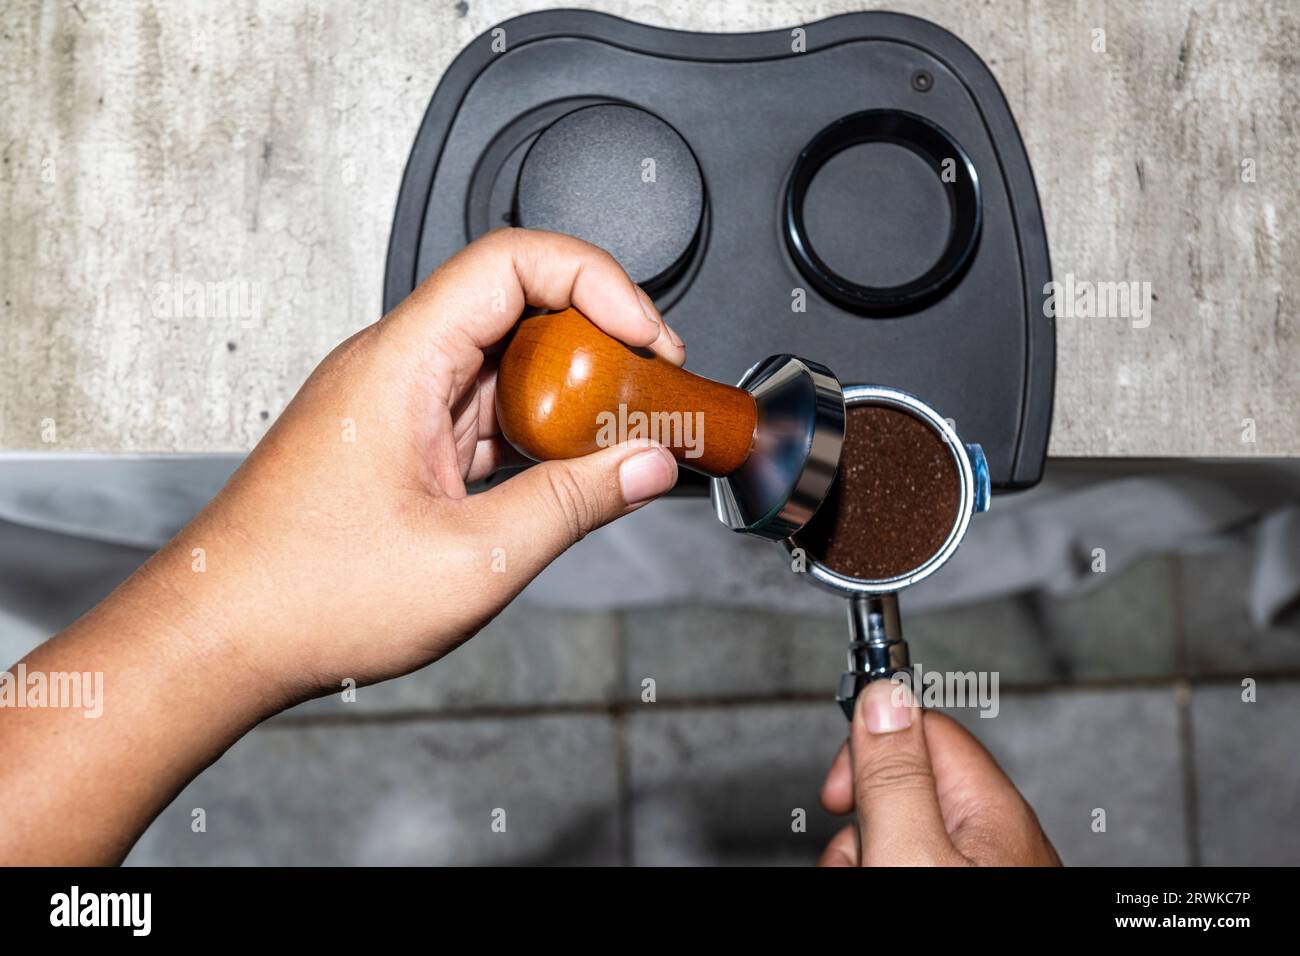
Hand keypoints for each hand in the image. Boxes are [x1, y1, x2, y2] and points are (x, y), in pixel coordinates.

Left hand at [175, 227, 684, 703]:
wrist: (218, 639)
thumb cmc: (305, 595)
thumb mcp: (473, 558)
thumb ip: (574, 504)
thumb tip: (645, 466)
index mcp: (401, 362)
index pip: (513, 262)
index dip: (596, 281)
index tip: (647, 337)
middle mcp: (393, 365)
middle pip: (517, 306)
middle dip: (598, 342)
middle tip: (651, 392)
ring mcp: (393, 403)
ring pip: (503, 362)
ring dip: (568, 394)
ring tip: (620, 440)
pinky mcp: (396, 441)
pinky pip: (480, 410)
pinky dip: (531, 431)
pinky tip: (563, 473)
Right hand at [818, 681, 1060, 865]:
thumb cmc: (966, 932)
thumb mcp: (911, 852)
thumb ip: (896, 775)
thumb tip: (885, 693)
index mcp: (993, 808)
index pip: (921, 729)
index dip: (868, 751)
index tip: (838, 790)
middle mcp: (997, 835)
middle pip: (903, 789)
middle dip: (860, 821)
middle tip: (854, 857)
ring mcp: (987, 867)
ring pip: (902, 834)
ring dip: (864, 854)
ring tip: (863, 876)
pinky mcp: (970, 886)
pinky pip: (914, 861)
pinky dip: (885, 867)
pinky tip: (876, 884)